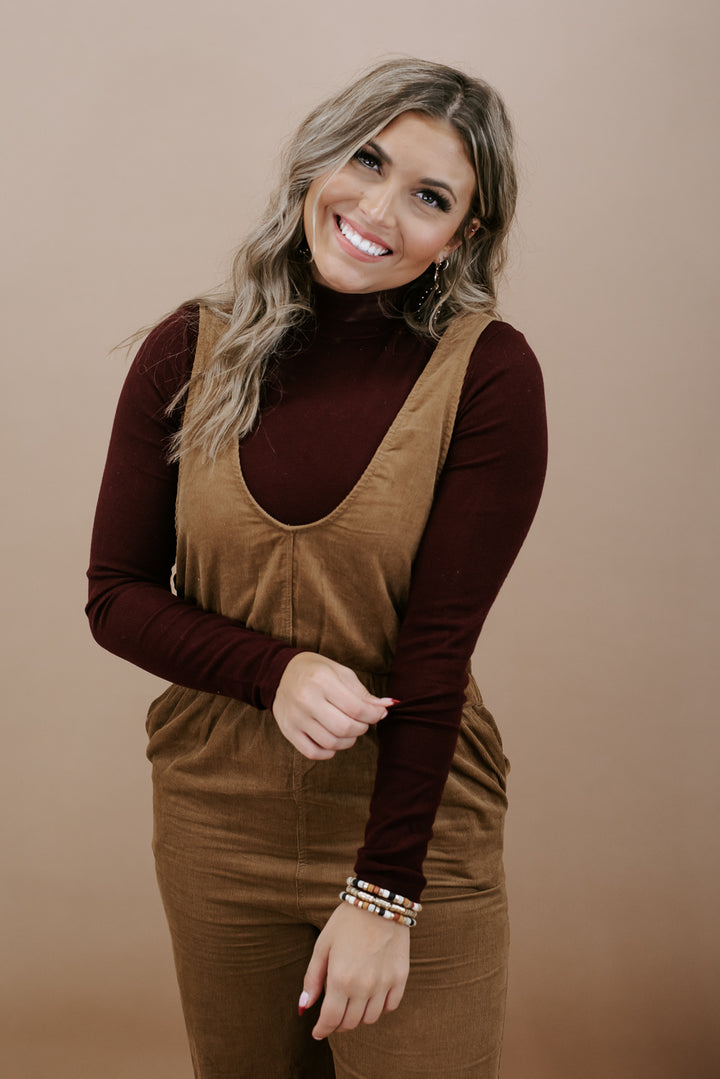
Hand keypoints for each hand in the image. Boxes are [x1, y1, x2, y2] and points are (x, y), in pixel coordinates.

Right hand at [272, 652, 394, 759]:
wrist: (282, 673)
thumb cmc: (317, 672)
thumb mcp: (341, 673)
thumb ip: (363, 693)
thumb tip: (386, 707)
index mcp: (322, 680)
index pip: (356, 708)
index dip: (374, 715)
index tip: (379, 714)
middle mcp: (306, 699)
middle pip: (344, 728)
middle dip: (362, 728)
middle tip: (362, 722)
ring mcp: (295, 717)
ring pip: (330, 743)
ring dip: (348, 741)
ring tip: (349, 730)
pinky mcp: (288, 731)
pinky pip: (312, 753)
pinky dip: (328, 752)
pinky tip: (333, 739)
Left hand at [299, 902, 409, 1037]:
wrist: (380, 901)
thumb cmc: (346, 921)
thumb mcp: (323, 945)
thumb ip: (312, 978)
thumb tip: (303, 1007)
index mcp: (340, 979)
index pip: (330, 1020)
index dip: (322, 1030)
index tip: (317, 1032)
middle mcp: (363, 987)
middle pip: (350, 1023)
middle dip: (338, 1023)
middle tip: (333, 1014)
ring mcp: (384, 984)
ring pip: (370, 1019)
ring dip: (358, 1016)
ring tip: (352, 1003)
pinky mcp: (400, 978)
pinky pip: (390, 1006)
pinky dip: (379, 1008)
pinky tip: (372, 996)